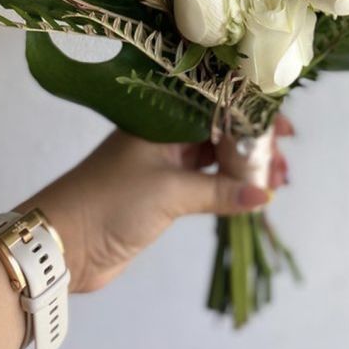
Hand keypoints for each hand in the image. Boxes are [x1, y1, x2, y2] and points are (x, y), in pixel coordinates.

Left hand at [23, 117, 292, 293]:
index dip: (250, 113)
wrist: (63, 242)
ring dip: (245, 168)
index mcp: (161, 119)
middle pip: (220, 132)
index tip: (282, 125)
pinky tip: (252, 195)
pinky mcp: (163, 196)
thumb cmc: (110, 201)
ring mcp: (164, 166)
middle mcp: (165, 136)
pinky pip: (206, 185)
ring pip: (215, 159)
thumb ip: (218, 192)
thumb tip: (263, 193)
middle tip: (284, 160)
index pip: (216, 106)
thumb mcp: (169, 192)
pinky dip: (229, 188)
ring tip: (277, 181)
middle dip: (254, 144)